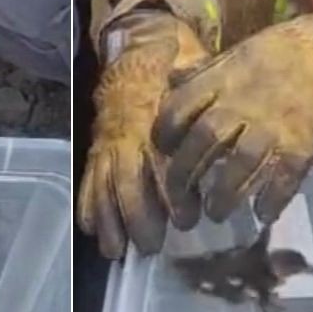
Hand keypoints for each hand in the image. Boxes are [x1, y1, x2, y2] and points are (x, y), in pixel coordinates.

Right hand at [76, 15, 208, 258]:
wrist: (132, 59)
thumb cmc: (171, 75)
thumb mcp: (193, 75)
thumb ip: (205, 95)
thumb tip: (225, 102)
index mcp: (153, 122)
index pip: (161, 162)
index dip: (172, 194)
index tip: (187, 219)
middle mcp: (126, 138)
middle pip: (126, 182)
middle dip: (137, 217)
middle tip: (151, 247)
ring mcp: (106, 147)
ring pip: (103, 187)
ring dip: (109, 221)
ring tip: (116, 252)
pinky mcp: (95, 152)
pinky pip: (87, 180)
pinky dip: (86, 206)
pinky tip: (91, 232)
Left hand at [154, 2, 312, 226]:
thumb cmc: (287, 51)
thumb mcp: (240, 51)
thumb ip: (206, 73)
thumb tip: (172, 82)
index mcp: (223, 78)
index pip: (179, 109)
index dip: (166, 135)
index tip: (165, 152)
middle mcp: (241, 104)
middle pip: (202, 144)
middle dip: (185, 177)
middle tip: (181, 200)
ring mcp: (272, 126)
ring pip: (238, 167)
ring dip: (223, 195)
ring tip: (216, 214)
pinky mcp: (302, 145)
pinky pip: (283, 180)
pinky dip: (272, 201)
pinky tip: (263, 215)